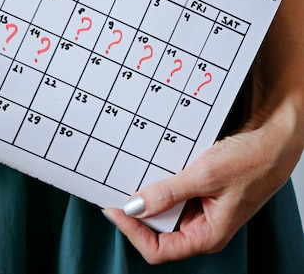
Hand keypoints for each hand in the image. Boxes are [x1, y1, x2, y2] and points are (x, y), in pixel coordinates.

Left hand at [104, 69, 303, 262]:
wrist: (275, 138)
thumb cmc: (254, 160)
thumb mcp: (206, 176)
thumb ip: (168, 192)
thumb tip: (135, 206)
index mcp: (207, 235)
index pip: (158, 250)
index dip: (132, 232)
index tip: (114, 208)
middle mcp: (201, 226)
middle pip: (155, 231)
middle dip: (135, 212)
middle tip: (115, 190)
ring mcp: (198, 209)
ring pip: (161, 210)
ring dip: (145, 196)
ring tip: (130, 178)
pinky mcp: (197, 192)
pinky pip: (169, 192)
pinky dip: (156, 182)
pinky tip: (148, 169)